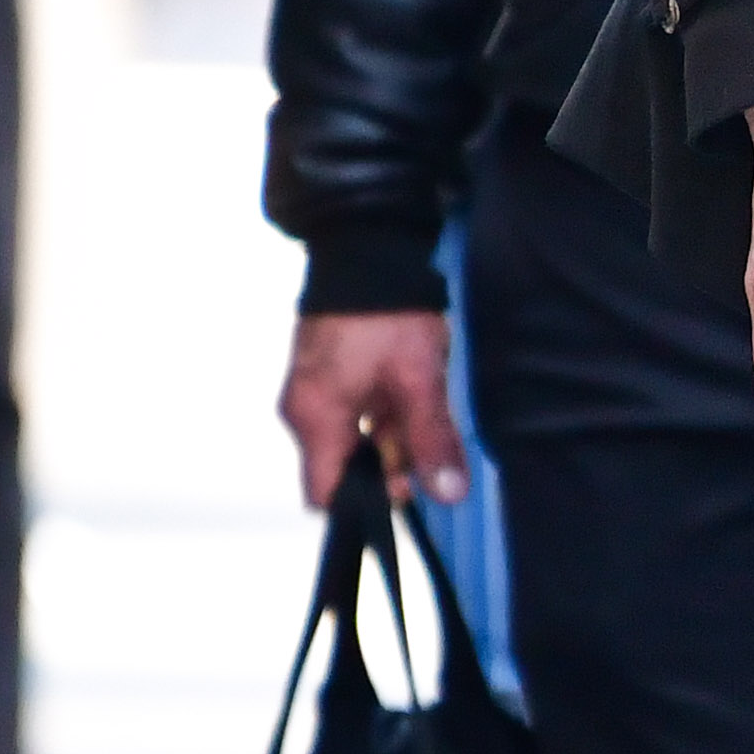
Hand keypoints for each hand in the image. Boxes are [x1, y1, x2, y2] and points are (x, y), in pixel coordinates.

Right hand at [282, 308, 468, 509]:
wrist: (366, 248)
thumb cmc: (385, 314)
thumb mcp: (418, 380)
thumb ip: (431, 439)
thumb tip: (448, 495)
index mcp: (315, 420)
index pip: (325, 496)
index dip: (365, 505)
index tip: (408, 490)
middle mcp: (305, 412)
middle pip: (346, 468)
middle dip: (392, 464)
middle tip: (430, 440)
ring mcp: (315, 392)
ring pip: (357, 440)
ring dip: (394, 435)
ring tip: (423, 403)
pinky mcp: (330, 375)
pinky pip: (357, 413)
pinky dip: (387, 413)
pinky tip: (414, 391)